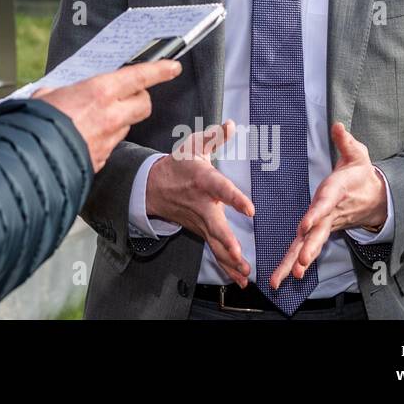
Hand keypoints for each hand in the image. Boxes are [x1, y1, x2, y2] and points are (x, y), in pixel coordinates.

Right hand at [32, 60, 180, 172]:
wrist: (32, 159)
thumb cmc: (37, 123)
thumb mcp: (47, 95)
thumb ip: (61, 92)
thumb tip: (58, 93)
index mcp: (99, 91)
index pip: (140, 77)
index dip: (159, 70)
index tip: (172, 67)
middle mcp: (111, 114)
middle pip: (144, 104)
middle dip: (139, 98)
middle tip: (127, 95)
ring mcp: (109, 139)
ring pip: (128, 125)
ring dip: (120, 119)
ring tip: (98, 117)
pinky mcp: (103, 158)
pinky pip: (111, 144)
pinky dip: (104, 138)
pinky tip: (87, 137)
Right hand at [146, 119, 255, 286]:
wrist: (152, 186)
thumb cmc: (178, 164)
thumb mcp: (192, 145)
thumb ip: (214, 136)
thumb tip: (230, 124)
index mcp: (202, 180)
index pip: (220, 188)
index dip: (235, 198)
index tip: (250, 208)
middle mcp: (201, 204)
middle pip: (214, 225)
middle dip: (226, 241)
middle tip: (239, 253)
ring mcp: (200, 221)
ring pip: (215, 243)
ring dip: (229, 260)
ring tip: (245, 273)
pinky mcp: (201, 231)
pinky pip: (214, 251)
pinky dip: (226, 267)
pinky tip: (240, 279)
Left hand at [270, 122, 387, 289]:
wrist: (375, 197)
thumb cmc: (360, 173)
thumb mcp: (358, 154)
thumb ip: (347, 142)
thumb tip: (338, 126)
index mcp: (336, 192)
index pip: (325, 204)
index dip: (316, 214)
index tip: (305, 225)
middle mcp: (330, 213)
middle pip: (318, 233)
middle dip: (309, 249)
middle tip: (300, 263)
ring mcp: (325, 225)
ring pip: (311, 246)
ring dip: (299, 262)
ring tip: (289, 277)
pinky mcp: (320, 231)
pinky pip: (307, 248)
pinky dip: (296, 262)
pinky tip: (285, 277)